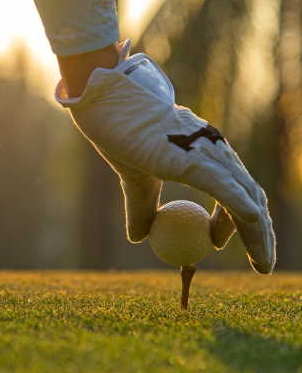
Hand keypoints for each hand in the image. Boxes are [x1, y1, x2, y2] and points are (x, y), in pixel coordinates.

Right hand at [57, 41, 275, 272]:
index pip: (235, 192)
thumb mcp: (135, 180)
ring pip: (247, 200)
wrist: (109, 106)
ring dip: (258, 235)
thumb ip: (141, 208)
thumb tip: (139, 238)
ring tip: (262, 265)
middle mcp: (216, 152)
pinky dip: (242, 212)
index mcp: (204, 154)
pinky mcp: (196, 159)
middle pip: (251, 198)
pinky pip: (227, 191)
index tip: (214, 243)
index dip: (233, 223)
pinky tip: (253, 230)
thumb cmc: (121, 135)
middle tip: (261, 265)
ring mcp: (209, 154)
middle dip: (260, 235)